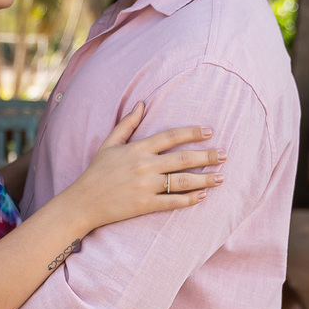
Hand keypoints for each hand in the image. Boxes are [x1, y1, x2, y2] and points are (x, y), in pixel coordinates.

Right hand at [69, 103, 224, 230]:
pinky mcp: (145, 205)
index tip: (210, 132)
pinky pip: (173, 201)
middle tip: (225, 155)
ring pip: (182, 181)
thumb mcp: (109, 144)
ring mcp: (146, 186)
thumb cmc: (96, 172)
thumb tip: (142, 104)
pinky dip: (189, 199)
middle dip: (207, 156)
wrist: (83, 202)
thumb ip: (127, 124)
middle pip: (183, 158)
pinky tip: (203, 196)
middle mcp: (144, 166)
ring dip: (205, 179)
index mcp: (137, 148)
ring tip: (221, 177)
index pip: (171, 136)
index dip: (193, 133)